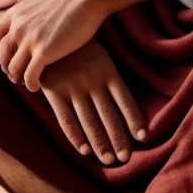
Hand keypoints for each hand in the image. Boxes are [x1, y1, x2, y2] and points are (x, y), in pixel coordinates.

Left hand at [0, 0, 105, 90]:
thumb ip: (9, 0)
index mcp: (15, 13)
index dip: (0, 48)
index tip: (10, 54)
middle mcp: (19, 27)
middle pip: (3, 54)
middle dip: (7, 66)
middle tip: (15, 73)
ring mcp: (31, 40)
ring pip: (14, 68)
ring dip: (17, 78)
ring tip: (26, 82)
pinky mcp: (44, 52)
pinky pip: (30, 75)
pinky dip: (31, 84)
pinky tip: (36, 87)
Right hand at [40, 41, 145, 164]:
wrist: (49, 34)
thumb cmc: (80, 48)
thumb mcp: (100, 57)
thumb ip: (109, 78)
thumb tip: (124, 105)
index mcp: (107, 70)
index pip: (124, 99)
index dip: (133, 119)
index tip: (142, 137)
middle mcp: (92, 80)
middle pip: (108, 115)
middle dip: (118, 138)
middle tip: (125, 158)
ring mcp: (72, 86)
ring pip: (89, 121)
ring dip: (100, 143)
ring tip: (109, 159)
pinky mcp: (54, 91)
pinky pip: (66, 119)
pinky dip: (76, 136)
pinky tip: (85, 150)